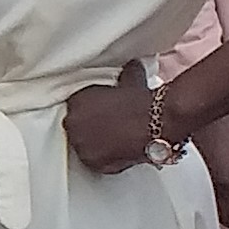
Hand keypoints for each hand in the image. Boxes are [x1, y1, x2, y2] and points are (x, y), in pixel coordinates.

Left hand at [63, 59, 166, 177]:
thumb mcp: (130, 80)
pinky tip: (117, 149)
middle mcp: (72, 122)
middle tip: (110, 126)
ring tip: (115, 139)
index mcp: (76, 100)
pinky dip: (104, 157)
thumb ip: (124, 75)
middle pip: (77, 126)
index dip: (91, 110)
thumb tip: (133, 66)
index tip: (102, 113)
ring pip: (84, 144)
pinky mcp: (91, 162)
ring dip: (95, 142)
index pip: (76, 106)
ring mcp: (80, 144)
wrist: (156, 121)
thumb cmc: (143, 101)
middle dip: (90, 126)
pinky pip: (94, 161)